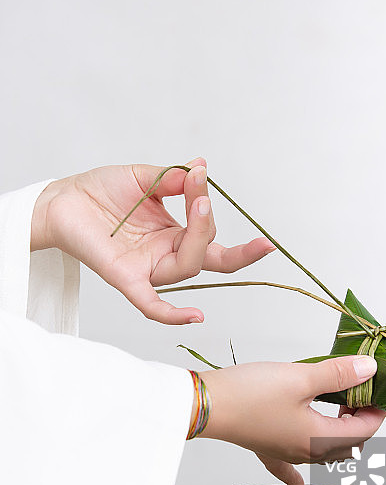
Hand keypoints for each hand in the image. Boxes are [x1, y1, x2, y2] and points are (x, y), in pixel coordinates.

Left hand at [31, 160, 274, 323]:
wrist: (63, 199)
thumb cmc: (101, 191)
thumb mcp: (144, 177)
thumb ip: (173, 179)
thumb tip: (200, 168)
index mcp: (173, 233)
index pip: (207, 232)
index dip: (208, 206)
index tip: (199, 171)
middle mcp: (165, 254)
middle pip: (208, 257)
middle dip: (223, 238)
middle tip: (208, 201)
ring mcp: (147, 268)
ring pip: (187, 268)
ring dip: (197, 237)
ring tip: (197, 202)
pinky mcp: (126, 278)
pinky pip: (152, 304)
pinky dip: (173, 314)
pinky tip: (195, 317)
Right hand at [198, 355, 385, 484]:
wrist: (208, 405)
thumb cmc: (252, 394)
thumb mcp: (302, 377)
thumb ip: (339, 375)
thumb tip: (369, 370)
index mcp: (319, 440)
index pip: (364, 431)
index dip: (378, 410)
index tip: (380, 388)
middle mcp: (306, 453)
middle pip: (347, 444)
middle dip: (361, 420)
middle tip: (362, 392)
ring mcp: (285, 453)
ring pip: (323, 452)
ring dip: (338, 435)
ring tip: (342, 412)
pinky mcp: (266, 447)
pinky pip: (287, 467)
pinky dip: (296, 474)